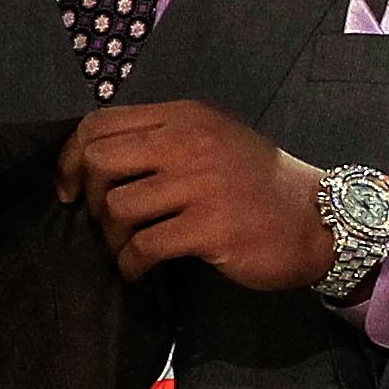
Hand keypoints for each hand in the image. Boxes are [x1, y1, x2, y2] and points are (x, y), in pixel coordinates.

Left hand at [56, 101, 332, 291]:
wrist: (321, 219)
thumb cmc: (259, 184)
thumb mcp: (212, 140)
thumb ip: (161, 141)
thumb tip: (95, 162)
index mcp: (182, 118)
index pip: (100, 123)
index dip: (71, 156)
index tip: (67, 187)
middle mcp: (188, 143)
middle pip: (99, 161)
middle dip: (85, 196)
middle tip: (97, 221)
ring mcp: (200, 184)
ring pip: (117, 206)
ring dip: (110, 236)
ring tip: (124, 248)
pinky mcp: (210, 228)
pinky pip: (145, 246)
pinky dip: (130, 263)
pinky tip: (138, 270)